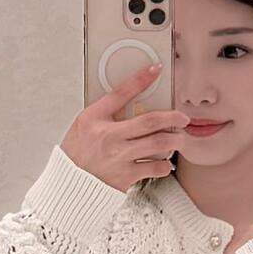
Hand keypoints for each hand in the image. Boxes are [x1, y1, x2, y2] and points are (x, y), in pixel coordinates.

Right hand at [60, 60, 189, 191]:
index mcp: (95, 119)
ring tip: (179, 139)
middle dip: (172, 117)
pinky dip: (164, 165)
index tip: (156, 69)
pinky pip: (154, 169)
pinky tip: (165, 162)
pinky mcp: (126, 178)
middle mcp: (109, 138)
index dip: (141, 79)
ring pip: (157, 145)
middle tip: (183, 117)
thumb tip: (132, 98)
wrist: (69, 184)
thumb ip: (107, 110)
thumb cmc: (78, 152)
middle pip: (150, 122)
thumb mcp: (86, 123)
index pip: (121, 93)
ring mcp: (119, 158)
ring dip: (174, 140)